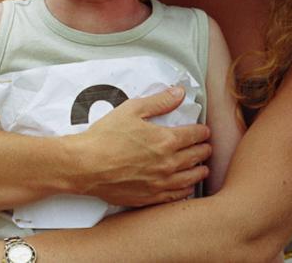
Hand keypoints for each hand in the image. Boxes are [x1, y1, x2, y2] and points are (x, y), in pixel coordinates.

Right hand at [64, 87, 211, 206]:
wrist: (86, 165)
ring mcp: (161, 183)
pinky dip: (186, 189)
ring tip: (202, 167)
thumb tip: (179, 93)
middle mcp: (169, 163)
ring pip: (191, 178)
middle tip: (205, 146)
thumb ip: (159, 101)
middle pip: (197, 156)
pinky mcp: (151, 197)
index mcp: (166, 140)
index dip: (202, 131)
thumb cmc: (105, 137)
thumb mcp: (131, 110)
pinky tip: (186, 186)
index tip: (203, 130)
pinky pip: (177, 195)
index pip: (195, 135)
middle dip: (204, 149)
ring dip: (200, 170)